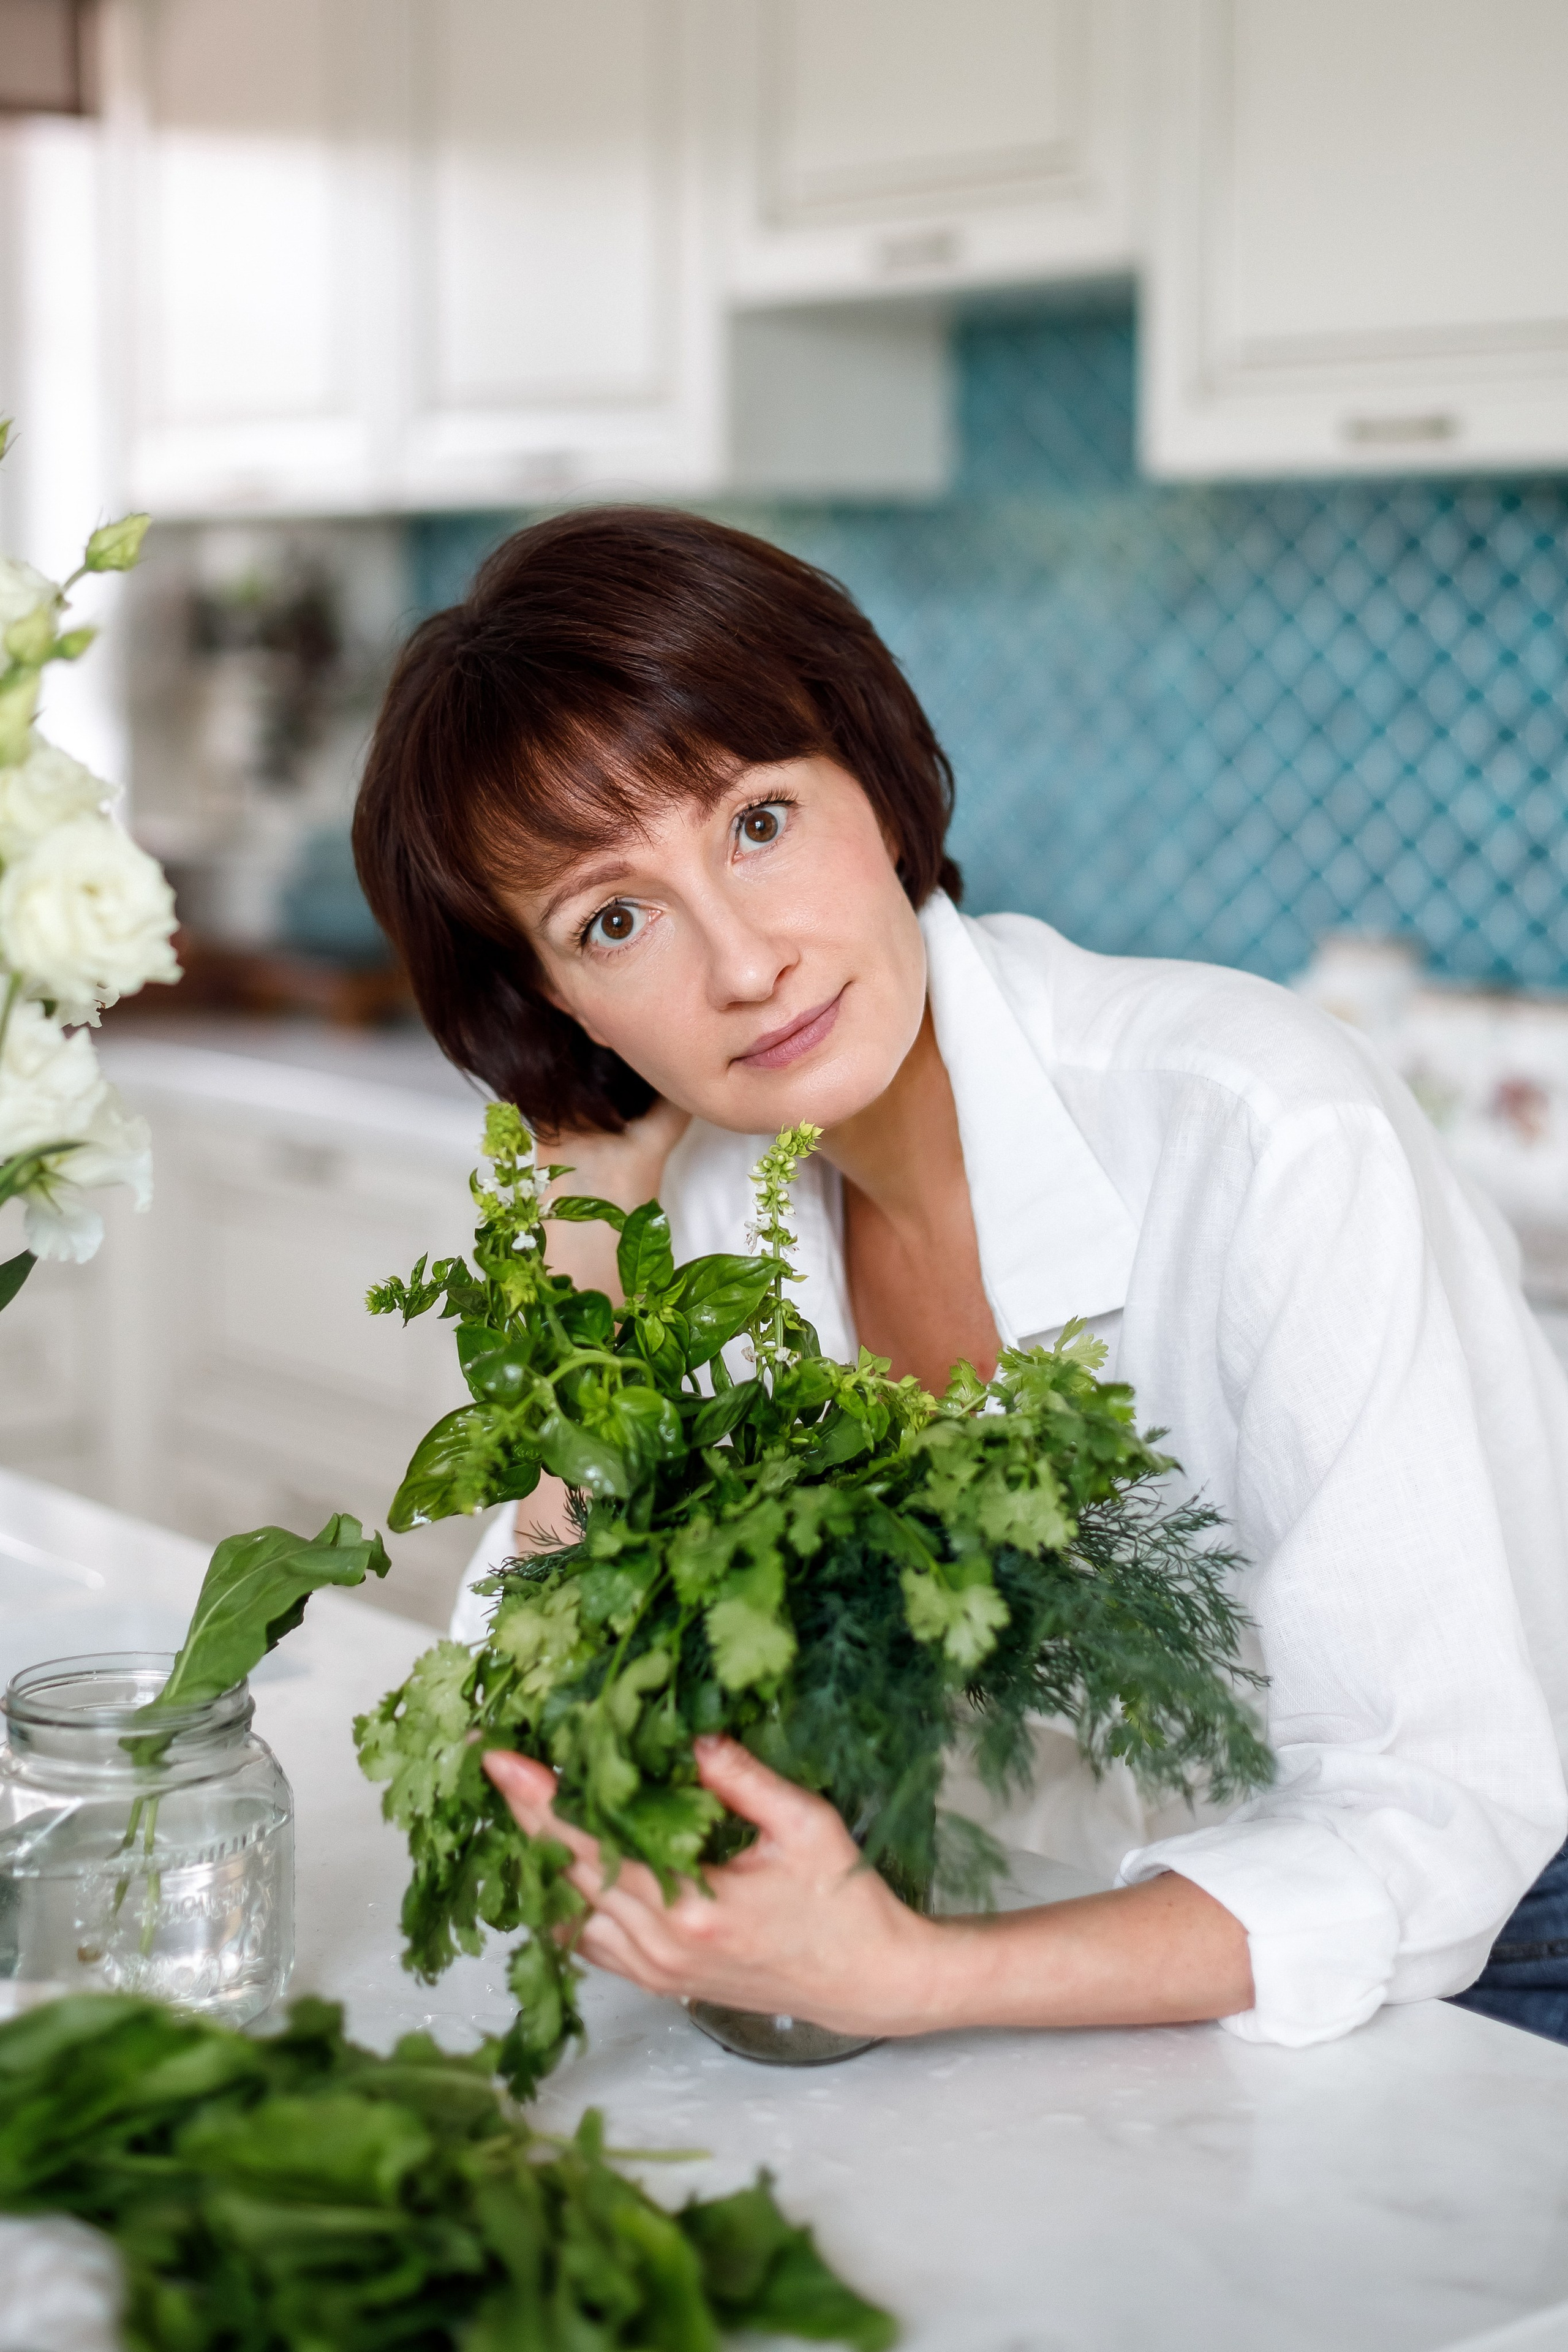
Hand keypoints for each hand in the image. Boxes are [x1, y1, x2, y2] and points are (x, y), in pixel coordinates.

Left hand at [483, 1736, 939, 2036]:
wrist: (867, 1982)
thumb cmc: (844, 1902)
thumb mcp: (806, 1825)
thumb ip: (745, 1779)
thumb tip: (691, 1736)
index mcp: (691, 1904)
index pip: (589, 1841)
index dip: (537, 1795)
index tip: (496, 1756)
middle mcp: (660, 1945)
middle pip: (565, 1871)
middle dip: (523, 1813)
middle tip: (490, 1762)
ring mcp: (656, 1969)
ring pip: (568, 1910)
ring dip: (540, 1856)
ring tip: (517, 1802)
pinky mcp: (661, 1981)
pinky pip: (590, 1943)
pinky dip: (565, 1901)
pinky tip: (555, 1866)